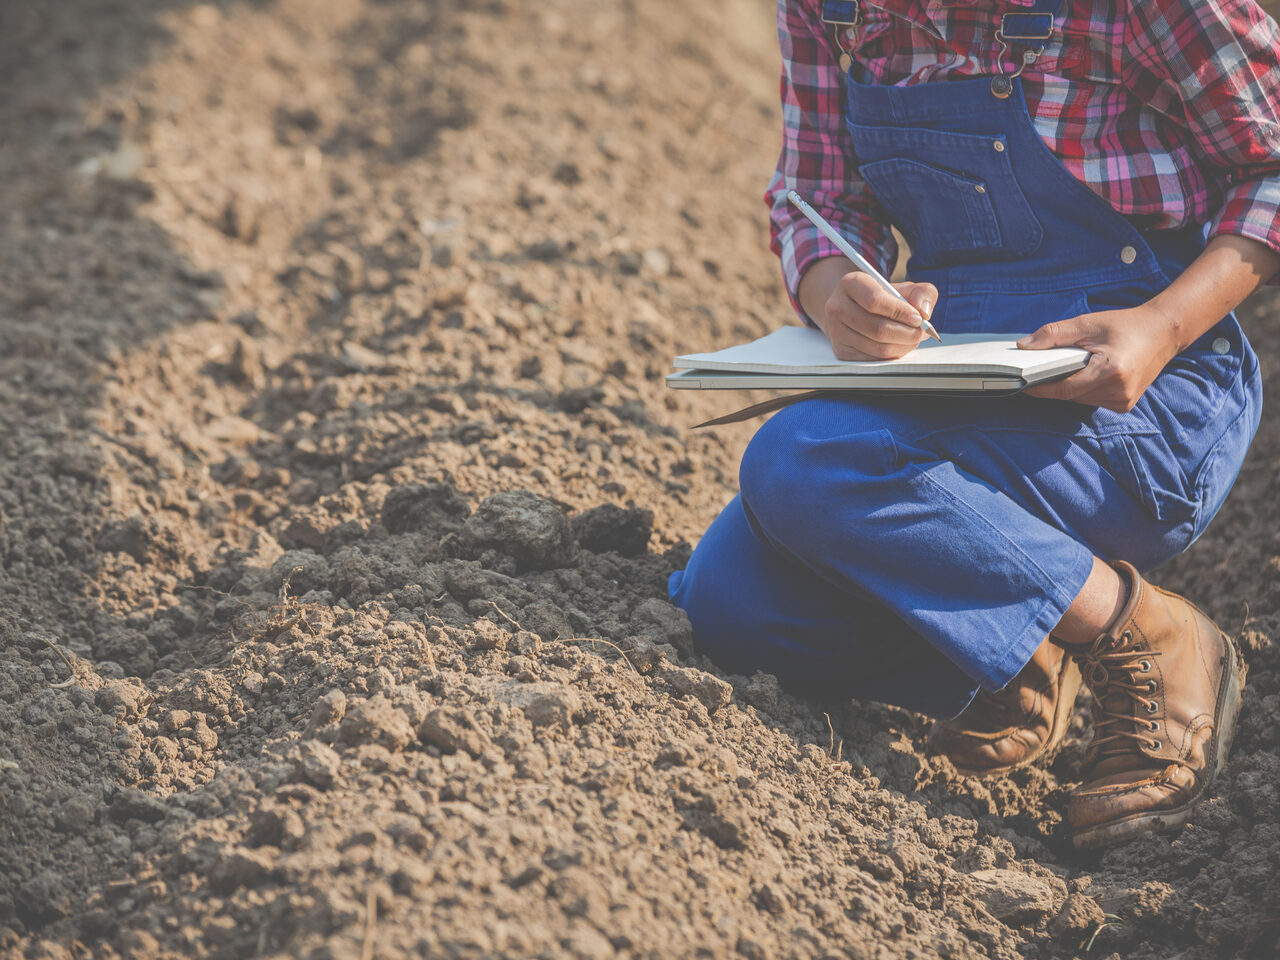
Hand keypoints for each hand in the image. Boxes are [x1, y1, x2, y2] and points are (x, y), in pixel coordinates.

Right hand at [818, 273, 937, 360]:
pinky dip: (892, 354)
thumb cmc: (883, 298)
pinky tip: (898, 345)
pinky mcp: (840, 350)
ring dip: (902, 346)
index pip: (875, 301)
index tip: (918, 318)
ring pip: (877, 347)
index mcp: (851, 283)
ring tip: (913, 338)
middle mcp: (837, 306)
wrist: (856, 309)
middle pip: (877, 328)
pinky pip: (873, 359)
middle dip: (907, 334)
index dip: (900, 312)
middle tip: (921, 333)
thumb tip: (923, 311)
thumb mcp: (904, 288)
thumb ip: (922, 293)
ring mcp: (836, 331)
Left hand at [1018, 303, 1182, 411]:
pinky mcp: (1124, 405)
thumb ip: (1054, 334)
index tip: (1019, 383)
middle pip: (1070, 395)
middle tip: (1039, 368)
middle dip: (1053, 383)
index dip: (1040, 388)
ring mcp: (1123, 402)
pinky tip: (1086, 373)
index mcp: (1112, 371)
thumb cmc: (1126, 325)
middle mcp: (1119, 392)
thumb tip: (1024, 346)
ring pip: (1079, 400)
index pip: (1064, 388)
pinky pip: (1091, 400)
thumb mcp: (1088, 323)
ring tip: (1070, 365)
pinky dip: (1082, 389)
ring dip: (1069, 386)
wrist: (1164, 332)